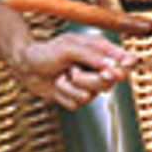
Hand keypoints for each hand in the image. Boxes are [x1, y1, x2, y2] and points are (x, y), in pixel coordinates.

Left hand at [8, 30, 135, 109]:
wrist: (25, 67)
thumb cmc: (46, 52)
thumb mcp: (69, 48)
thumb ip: (93, 57)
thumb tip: (113, 68)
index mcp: (98, 51)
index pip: (123, 59)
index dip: (126, 64)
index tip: (123, 67)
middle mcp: (96, 68)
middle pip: (109, 82)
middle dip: (88, 79)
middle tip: (73, 71)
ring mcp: (87, 84)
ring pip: (92, 95)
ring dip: (72, 86)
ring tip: (62, 75)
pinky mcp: (76, 98)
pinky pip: (77, 103)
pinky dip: (63, 94)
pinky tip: (57, 85)